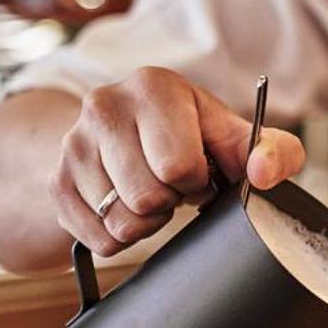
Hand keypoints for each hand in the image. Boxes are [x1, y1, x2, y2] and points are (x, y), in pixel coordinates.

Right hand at [51, 67, 305, 255]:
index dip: (198, 180)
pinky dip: (123, 235)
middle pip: (147, 199)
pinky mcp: (56, 183)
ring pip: (121, 223)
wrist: (127, 136)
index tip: (198, 169)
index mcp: (153, 87)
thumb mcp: (234, 136)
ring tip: (153, 191)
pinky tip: (129, 205)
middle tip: (173, 184)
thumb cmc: (192, 136)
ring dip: (148, 221)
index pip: (178, 166)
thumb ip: (272, 150)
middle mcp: (103, 106)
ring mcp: (72, 145)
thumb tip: (265, 173)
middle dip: (171, 201)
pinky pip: (100, 240)